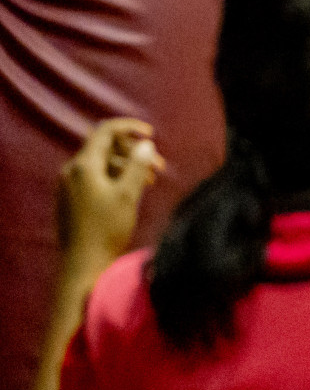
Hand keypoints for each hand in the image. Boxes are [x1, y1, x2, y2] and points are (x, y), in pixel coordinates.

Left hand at [56, 119, 163, 270]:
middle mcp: (72, 170)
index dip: (129, 127)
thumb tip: (146, 144)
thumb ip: (138, 166)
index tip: (151, 133)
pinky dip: (115, 177)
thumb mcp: (128, 196)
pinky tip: (130, 191)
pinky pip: (95, 177)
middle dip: (133, 151)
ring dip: (127, 166)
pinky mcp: (72, 198)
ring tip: (149, 181)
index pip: (105, 131)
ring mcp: (70, 184)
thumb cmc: (106, 229)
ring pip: (102, 163)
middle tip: (158, 166)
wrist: (82, 262)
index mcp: (84, 165)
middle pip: (104, 147)